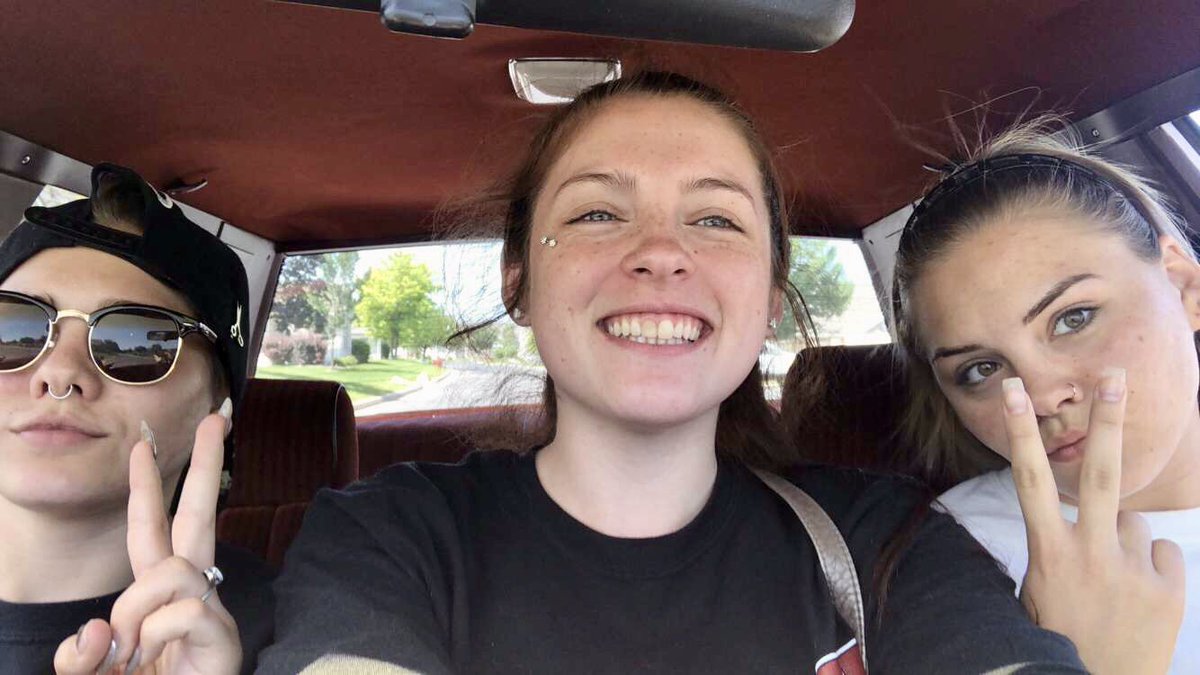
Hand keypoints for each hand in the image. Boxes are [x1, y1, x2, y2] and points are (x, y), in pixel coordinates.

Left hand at [53, 411, 241, 673]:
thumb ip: (81, 656)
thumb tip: (101, 628)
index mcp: (155, 599)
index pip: (149, 533)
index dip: (145, 490)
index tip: (145, 445)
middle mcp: (189, 596)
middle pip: (198, 518)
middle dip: (207, 466)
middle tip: (219, 417)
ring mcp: (209, 615)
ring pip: (171, 571)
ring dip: (138, 610)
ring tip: (134, 655)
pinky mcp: (223, 638)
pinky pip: (180, 611)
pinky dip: (155, 637)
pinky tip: (158, 661)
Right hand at [1002, 368, 1184, 674]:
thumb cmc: (1058, 637)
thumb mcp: (1037, 592)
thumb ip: (1056, 549)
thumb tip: (1072, 517)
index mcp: (1049, 553)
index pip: (1030, 480)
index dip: (1020, 432)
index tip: (1014, 390)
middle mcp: (1090, 555)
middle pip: (1099, 474)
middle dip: (1106, 421)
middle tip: (1115, 375)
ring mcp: (1131, 571)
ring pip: (1133, 523)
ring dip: (1124, 542)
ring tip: (1113, 583)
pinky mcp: (1167, 589)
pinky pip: (1162, 553)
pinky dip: (1152, 568)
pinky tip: (1139, 597)